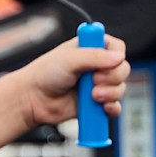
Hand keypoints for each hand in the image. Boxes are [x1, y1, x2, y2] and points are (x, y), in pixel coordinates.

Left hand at [15, 33, 129, 129]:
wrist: (32, 99)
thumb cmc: (44, 74)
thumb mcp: (69, 59)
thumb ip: (94, 56)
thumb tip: (118, 57)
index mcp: (91, 48)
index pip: (118, 47)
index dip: (116, 56)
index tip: (103, 64)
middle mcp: (97, 66)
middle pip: (123, 69)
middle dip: (112, 77)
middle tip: (94, 81)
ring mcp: (98, 85)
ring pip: (120, 89)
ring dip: (110, 94)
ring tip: (91, 96)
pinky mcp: (96, 103)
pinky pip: (114, 107)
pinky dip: (112, 108)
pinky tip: (102, 107)